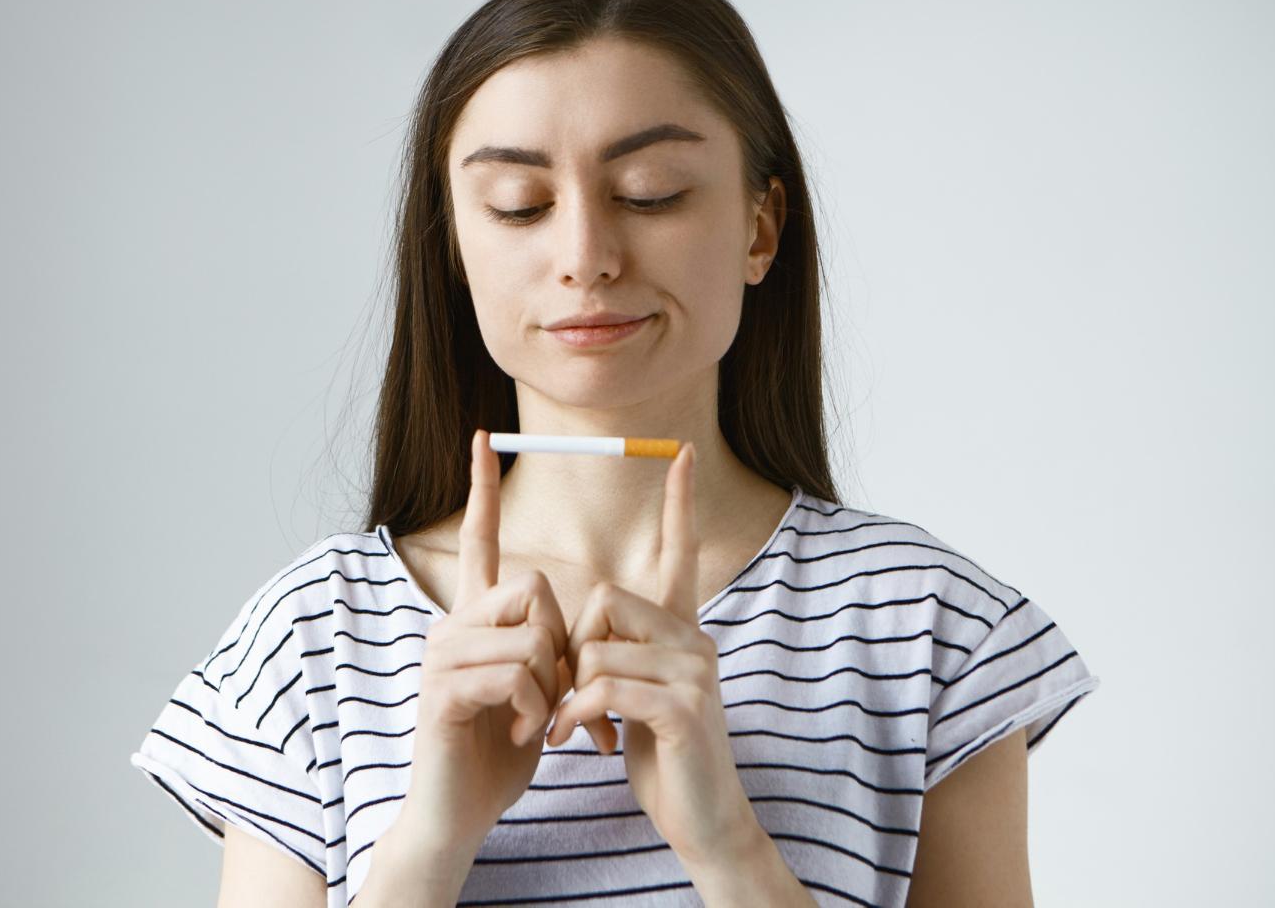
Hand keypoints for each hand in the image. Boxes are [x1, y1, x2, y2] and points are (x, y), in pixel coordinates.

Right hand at [403, 429, 573, 848]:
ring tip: (536, 719)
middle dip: (560, 642)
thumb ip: (543, 645)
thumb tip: (568, 620)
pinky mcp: (443, 689)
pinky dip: (533, 709)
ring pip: (530, 632)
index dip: (480, 487)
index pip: (478, 538)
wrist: (461, 808)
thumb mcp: (535, 686)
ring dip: (549, 684)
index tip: (483, 436)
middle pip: (531, 585)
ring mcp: (443, 654)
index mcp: (474, 617)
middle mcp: (452, 623)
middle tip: (554, 692)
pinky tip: (523, 734)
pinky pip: (514, 672)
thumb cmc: (500, 747)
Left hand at [544, 443, 758, 865]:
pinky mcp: (682, 708)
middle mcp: (695, 640)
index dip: (678, 504)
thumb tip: (589, 628)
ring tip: (571, 728)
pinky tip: (579, 741)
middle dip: (573, 648)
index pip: (681, 554)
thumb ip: (623, 654)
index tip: (682, 452)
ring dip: (569, 693)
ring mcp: (694, 672)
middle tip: (569, 696)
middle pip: (607, 599)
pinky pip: (605, 687)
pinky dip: (577, 715)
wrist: (704, 822)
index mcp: (684, 632)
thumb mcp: (638, 696)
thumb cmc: (665, 758)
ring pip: (597, 647)